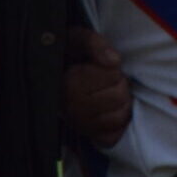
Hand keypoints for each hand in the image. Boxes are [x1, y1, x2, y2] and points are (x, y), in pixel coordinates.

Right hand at [63, 27, 131, 147]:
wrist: (54, 75)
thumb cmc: (69, 55)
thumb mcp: (77, 39)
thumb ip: (94, 43)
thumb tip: (114, 61)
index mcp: (69, 84)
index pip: (113, 75)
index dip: (114, 68)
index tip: (102, 67)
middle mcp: (72, 108)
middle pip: (120, 96)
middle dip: (120, 84)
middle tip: (110, 81)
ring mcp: (80, 125)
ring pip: (119, 117)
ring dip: (122, 103)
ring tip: (110, 94)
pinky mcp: (87, 137)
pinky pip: (113, 136)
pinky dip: (117, 125)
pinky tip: (110, 111)